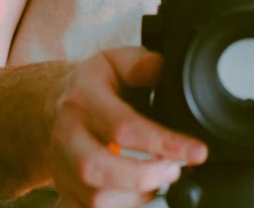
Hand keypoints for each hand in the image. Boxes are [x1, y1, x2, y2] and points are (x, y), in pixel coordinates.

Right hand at [45, 47, 207, 207]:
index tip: (196, 152)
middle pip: (97, 169)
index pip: (122, 126)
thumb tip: (159, 67)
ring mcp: (61, 165)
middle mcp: (68, 134)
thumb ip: (140, 63)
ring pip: (93, 198)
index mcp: (84, 98)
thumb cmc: (96, 81)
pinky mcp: (63, 188)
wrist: (57, 102)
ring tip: (162, 179)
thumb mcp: (117, 59)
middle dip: (143, 177)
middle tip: (175, 170)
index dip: (162, 142)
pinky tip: (141, 193)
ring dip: (134, 197)